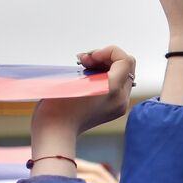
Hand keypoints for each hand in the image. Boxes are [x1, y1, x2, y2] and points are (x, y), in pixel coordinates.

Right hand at [30, 46, 135, 176]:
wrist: (56, 131)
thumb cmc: (58, 104)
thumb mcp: (75, 79)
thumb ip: (93, 66)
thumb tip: (97, 59)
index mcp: (112, 89)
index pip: (125, 59)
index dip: (107, 51)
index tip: (89, 58)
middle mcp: (121, 98)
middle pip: (126, 66)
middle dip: (106, 58)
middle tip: (85, 61)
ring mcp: (119, 106)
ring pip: (122, 75)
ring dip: (105, 66)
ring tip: (84, 67)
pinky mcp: (114, 110)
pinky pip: (117, 86)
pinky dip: (106, 77)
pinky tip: (89, 78)